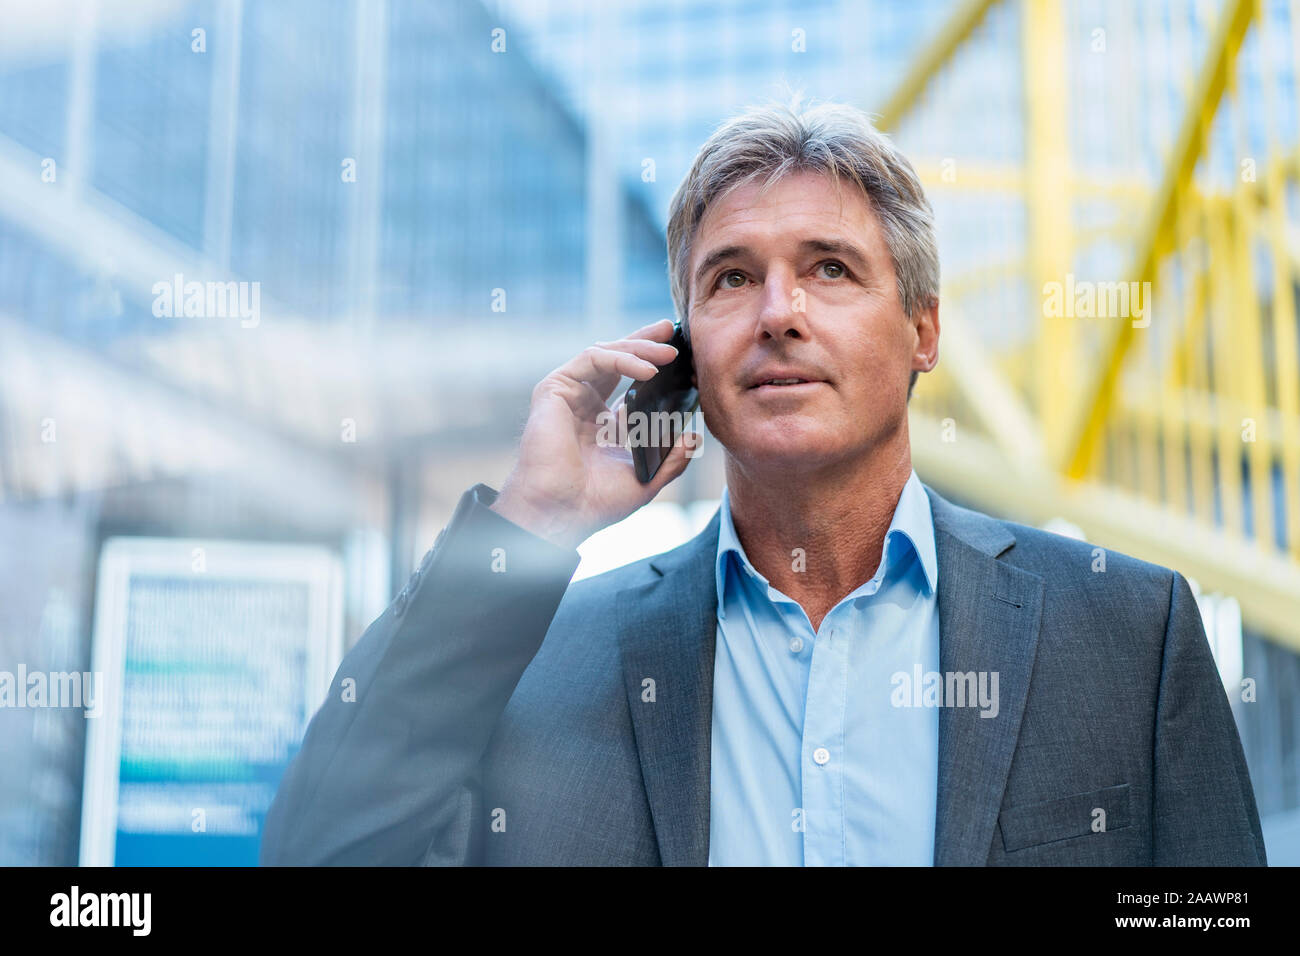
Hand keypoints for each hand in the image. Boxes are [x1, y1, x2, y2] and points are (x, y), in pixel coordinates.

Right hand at [491, 319, 699, 548]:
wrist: (562, 512)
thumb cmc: (596, 502)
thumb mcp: (646, 479)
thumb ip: (671, 459)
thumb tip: (694, 438)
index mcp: (603, 423)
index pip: (630, 383)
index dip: (653, 365)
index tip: (683, 357)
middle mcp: (585, 404)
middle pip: (617, 360)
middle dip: (646, 343)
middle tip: (673, 332)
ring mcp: (568, 394)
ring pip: (606, 353)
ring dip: (639, 348)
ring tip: (669, 354)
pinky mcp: (555, 388)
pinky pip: (593, 359)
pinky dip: (622, 360)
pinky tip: (648, 371)